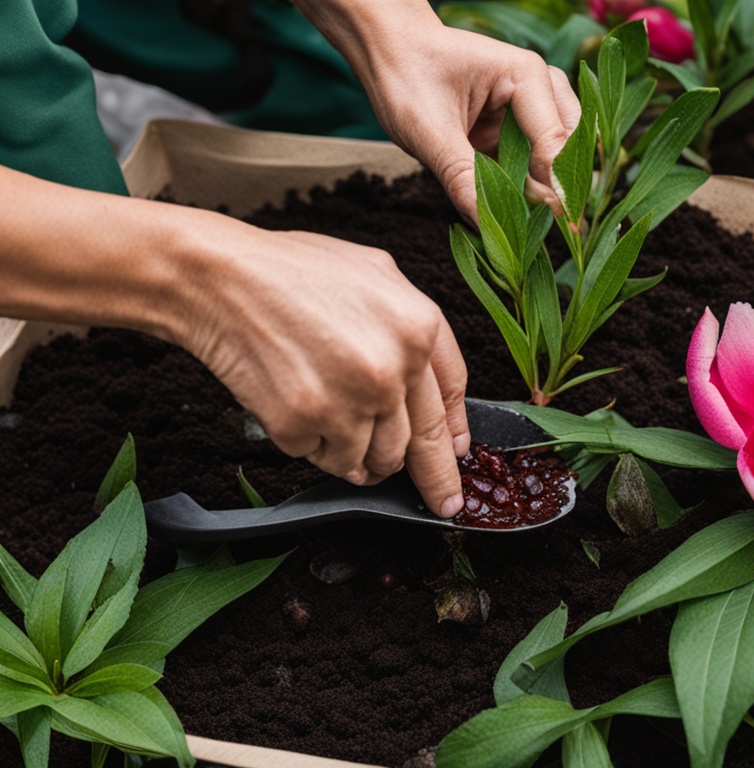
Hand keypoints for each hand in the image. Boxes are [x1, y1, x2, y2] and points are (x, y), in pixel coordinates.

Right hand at [176, 225, 469, 517]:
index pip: (451, 396)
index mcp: (419, 326)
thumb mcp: (377, 275)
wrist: (219, 278)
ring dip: (361, 456)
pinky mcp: (304, 425)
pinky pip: (325, 459)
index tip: (458, 457)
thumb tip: (433, 389)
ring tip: (336, 425)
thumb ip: (412, 330)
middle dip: (433, 479)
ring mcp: (349, 401)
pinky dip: (315, 446)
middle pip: (421, 442)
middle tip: (442, 505)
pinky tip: (300, 411)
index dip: (456, 433)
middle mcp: (392, 368)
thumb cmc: (291, 272)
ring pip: (374, 459)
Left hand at [295, 0, 580, 221]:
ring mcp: (534, 112)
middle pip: (569, 151)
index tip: (558, 225)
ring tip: (532, 224)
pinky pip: (536, 169)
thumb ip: (462, 178)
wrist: (391, 57)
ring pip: (558, 162)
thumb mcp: (429, 131)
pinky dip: (527, 191)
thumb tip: (487, 228)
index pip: (554, 141)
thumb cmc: (407, 78)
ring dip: (544, 193)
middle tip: (553, 229)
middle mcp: (541, 90)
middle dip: (558, 190)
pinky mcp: (520, 133)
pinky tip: (516, 213)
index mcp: (526, 76)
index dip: (556, 188)